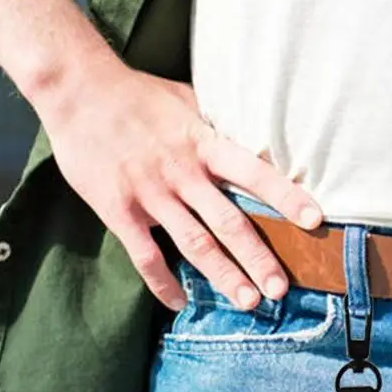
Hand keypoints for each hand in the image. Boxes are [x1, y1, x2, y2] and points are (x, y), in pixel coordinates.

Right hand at [38, 58, 322, 311]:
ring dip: (223, 276)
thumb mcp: (188, 101)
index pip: (254, 173)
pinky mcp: (119, 210)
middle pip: (229, 223)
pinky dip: (163, 282)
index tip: (314, 220)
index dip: (286, 196)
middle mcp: (183, 173)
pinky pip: (145, 255)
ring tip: (248, 302)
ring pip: (194, 244)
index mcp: (204, 144)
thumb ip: (218, 128)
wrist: (77, 89)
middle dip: (258, 258)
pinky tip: (179, 302)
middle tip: (281, 289)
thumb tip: (254, 141)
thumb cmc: (138, 94)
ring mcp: (151, 194)